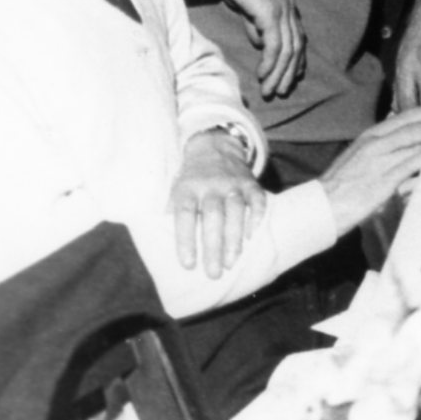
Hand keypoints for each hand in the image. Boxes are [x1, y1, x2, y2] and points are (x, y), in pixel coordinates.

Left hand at [170, 130, 265, 277]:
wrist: (215, 146)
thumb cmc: (191, 178)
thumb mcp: (175, 188)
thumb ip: (172, 212)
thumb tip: (162, 242)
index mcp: (187, 188)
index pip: (185, 215)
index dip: (186, 239)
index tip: (188, 264)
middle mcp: (210, 185)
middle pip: (212, 217)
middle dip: (213, 246)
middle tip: (213, 273)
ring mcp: (233, 183)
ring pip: (236, 211)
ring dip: (234, 238)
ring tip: (231, 263)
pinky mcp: (251, 183)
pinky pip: (258, 200)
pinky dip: (257, 217)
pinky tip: (253, 236)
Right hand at [220, 0, 304, 98]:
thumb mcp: (248, 4)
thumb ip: (255, 23)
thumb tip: (260, 43)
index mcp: (286, 5)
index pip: (297, 38)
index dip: (295, 59)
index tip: (290, 77)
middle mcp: (289, 9)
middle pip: (296, 48)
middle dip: (288, 72)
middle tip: (280, 91)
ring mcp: (282, 11)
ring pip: (287, 50)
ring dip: (279, 73)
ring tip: (270, 90)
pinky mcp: (270, 13)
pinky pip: (275, 45)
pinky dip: (271, 63)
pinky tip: (263, 75)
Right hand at [318, 105, 420, 232]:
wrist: (321, 208)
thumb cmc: (345, 189)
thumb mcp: (367, 165)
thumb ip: (392, 160)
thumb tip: (418, 163)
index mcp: (371, 136)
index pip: (407, 116)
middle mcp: (375, 142)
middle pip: (415, 124)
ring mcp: (378, 160)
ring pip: (416, 140)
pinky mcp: (381, 179)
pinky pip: (410, 162)